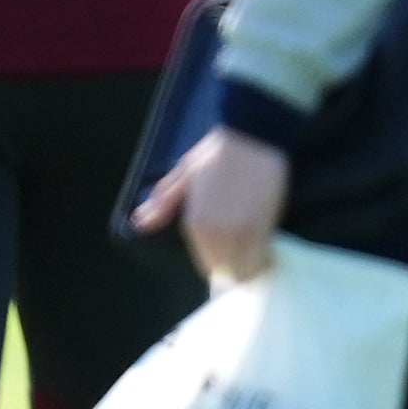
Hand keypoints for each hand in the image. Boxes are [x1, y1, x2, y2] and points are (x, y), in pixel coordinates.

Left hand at [131, 124, 286, 281]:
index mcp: (194, 223)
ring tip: (257, 252)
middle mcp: (213, 233)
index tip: (228, 253)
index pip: (206, 264)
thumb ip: (163, 203)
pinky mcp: (261, 229)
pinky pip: (261, 260)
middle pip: (225, 271)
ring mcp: (238, 233)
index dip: (218, 262)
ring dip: (249, 266)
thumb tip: (140, 223)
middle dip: (233, 267)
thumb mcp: (183, 175)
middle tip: (244, 253)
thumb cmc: (217, 153)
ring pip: (243, 272)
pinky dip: (264, 260)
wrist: (253, 136)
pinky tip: (267, 249)